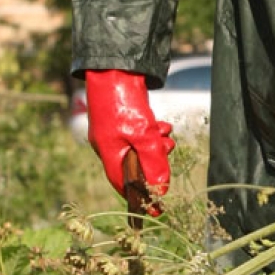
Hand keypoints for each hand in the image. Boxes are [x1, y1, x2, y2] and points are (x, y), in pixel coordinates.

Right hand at [85, 70, 174, 209]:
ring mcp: (113, 130)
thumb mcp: (144, 135)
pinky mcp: (121, 118)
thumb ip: (154, 162)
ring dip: (156, 145)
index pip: (123, 185)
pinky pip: (139, 134)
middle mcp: (107, 143)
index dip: (141, 197)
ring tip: (165, 135)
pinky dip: (152, 133)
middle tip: (167, 153)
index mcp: (107, 152)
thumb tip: (160, 190)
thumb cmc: (124, 102)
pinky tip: (163, 126)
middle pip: (134, 166)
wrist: (114, 66)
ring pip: (139, 148)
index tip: (158, 208)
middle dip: (154, 163)